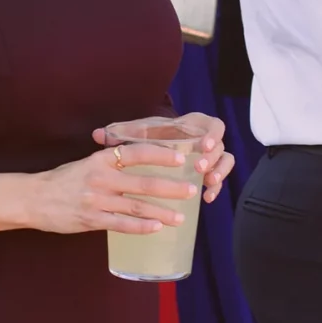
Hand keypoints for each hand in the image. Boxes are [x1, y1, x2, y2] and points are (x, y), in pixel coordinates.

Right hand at [0, 138, 196, 237]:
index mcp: (102, 159)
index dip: (161, 154)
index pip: (137, 153)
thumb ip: (111, 162)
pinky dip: (141, 227)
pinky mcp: (91, 220)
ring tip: (181, 217)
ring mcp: (97, 200)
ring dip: (162, 212)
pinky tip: (157, 228)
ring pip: (137, 206)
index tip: (181, 157)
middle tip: (192, 191)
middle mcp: (102, 178)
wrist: (34, 198)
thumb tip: (139, 159)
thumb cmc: (63, 180)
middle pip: (144, 182)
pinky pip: (121, 224)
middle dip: (171, 188)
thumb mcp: (86, 163)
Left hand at [99, 112, 232, 201]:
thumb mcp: (136, 132)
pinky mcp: (208, 170)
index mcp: (191, 124)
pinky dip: (216, 188)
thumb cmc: (148, 136)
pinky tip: (208, 199)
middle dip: (213, 158)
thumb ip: (120, 132)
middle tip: (201, 169)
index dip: (212, 134)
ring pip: (225, 161)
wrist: (160, 142)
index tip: (203, 145)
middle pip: (220, 146)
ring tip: (207, 183)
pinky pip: (219, 179)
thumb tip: (97, 134)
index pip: (212, 124)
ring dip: (219, 172)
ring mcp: (209, 155)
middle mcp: (205, 138)